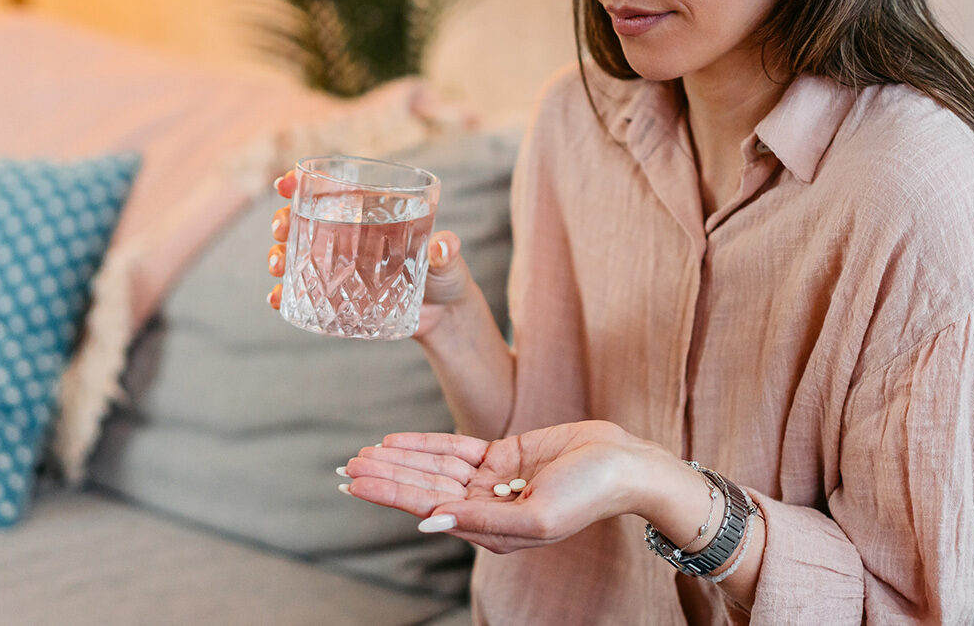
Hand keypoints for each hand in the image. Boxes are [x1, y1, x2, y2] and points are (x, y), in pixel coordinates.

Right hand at [263, 168, 481, 337]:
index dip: (301, 183)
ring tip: (277, 265)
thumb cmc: (446, 276)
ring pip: (296, 254)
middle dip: (282, 219)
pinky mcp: (338, 298)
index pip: (329, 191)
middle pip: (302, 220)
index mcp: (369, 216)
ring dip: (278, 255)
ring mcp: (339, 268)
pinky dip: (284, 294)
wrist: (444, 317)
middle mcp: (348, 238)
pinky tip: (277, 298)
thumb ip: (447, 251)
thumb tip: (442, 246)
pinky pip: (303, 293)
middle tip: (279, 228)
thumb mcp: (448, 260)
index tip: (285, 183)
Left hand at [339, 420, 686, 554]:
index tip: (356, 484)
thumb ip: (484, 521)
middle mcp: (486, 509)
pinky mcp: (502, 454)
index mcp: (493, 532)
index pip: (429, 509)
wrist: (627, 464)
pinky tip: (394, 442)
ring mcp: (492, 481)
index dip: (390, 494)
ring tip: (361, 455)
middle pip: (425, 488)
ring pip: (434, 468)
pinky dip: (424, 445)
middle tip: (347, 468)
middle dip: (386, 478)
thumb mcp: (538, 516)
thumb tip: (432, 522)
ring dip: (399, 460)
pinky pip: (454, 449)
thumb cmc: (590, 494)